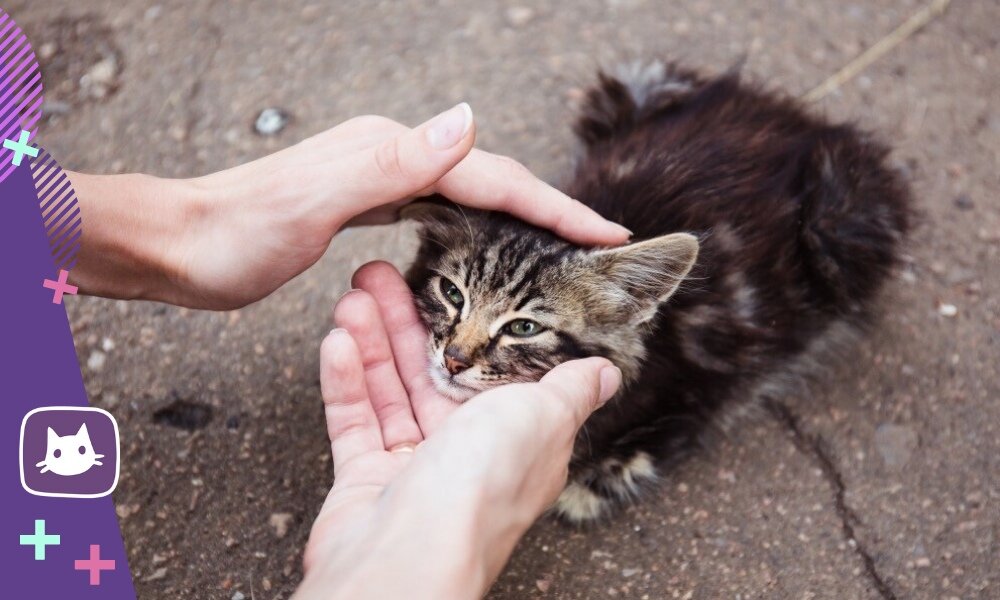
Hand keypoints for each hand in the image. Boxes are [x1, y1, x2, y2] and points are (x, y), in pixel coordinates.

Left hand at [69, 104, 629, 309]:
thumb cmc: (233, 233)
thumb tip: (467, 121)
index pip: (492, 180)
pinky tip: (485, 242)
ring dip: (519, 217)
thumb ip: (389, 161)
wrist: (177, 244)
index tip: (603, 236)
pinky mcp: (365, 202)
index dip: (552, 209)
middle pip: (490, 181)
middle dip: (548, 210)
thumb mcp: (311, 200)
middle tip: (598, 244)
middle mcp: (391, 157)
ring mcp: (378, 177)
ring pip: (470, 194)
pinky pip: (441, 210)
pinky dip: (478, 224)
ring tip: (560, 244)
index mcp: (390, 155)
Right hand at [294, 262, 621, 599]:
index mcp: (518, 439)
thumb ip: (568, 388)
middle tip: (380, 274)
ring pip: (391, 390)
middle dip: (407, 322)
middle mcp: (468, 455)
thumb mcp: (541, 418)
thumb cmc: (480, 488)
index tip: (445, 286)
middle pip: (433, 372)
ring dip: (372, 341)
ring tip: (353, 293)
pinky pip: (355, 421)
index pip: (491, 369)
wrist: (406, 558)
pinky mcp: (367, 482)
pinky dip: (347, 381)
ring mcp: (415, 468)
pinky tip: (337, 340)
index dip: (469, 324)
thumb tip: (606, 373)